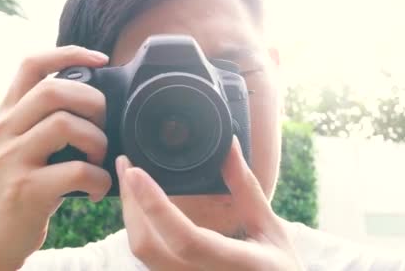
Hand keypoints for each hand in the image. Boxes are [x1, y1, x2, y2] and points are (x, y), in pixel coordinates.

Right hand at [0, 46, 112, 269]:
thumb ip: (35, 123)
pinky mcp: (26, 190)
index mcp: (3, 117)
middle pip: (56, 89)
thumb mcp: (11, 149)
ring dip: (98, 142)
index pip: (31, 64)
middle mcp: (3, 131)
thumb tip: (86, 104)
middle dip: (93, 102)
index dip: (69, 52)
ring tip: (98, 160)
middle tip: (102, 126)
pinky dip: (99, 180)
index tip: (100, 59)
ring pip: (68, 124)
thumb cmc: (9, 194)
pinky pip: (78, 171)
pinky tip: (95, 191)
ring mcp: (11, 160)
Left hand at [116, 137, 302, 270]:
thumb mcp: (270, 228)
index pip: (185, 238)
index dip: (155, 205)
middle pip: (147, 246)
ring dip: (131, 213)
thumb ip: (246, 188)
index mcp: (235, 264)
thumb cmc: (278, 268)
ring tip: (130, 179)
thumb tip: (229, 145)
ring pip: (142, 253)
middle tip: (126, 164)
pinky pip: (147, 256)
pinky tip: (140, 204)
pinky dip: (139, 226)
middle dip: (130, 203)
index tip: (136, 171)